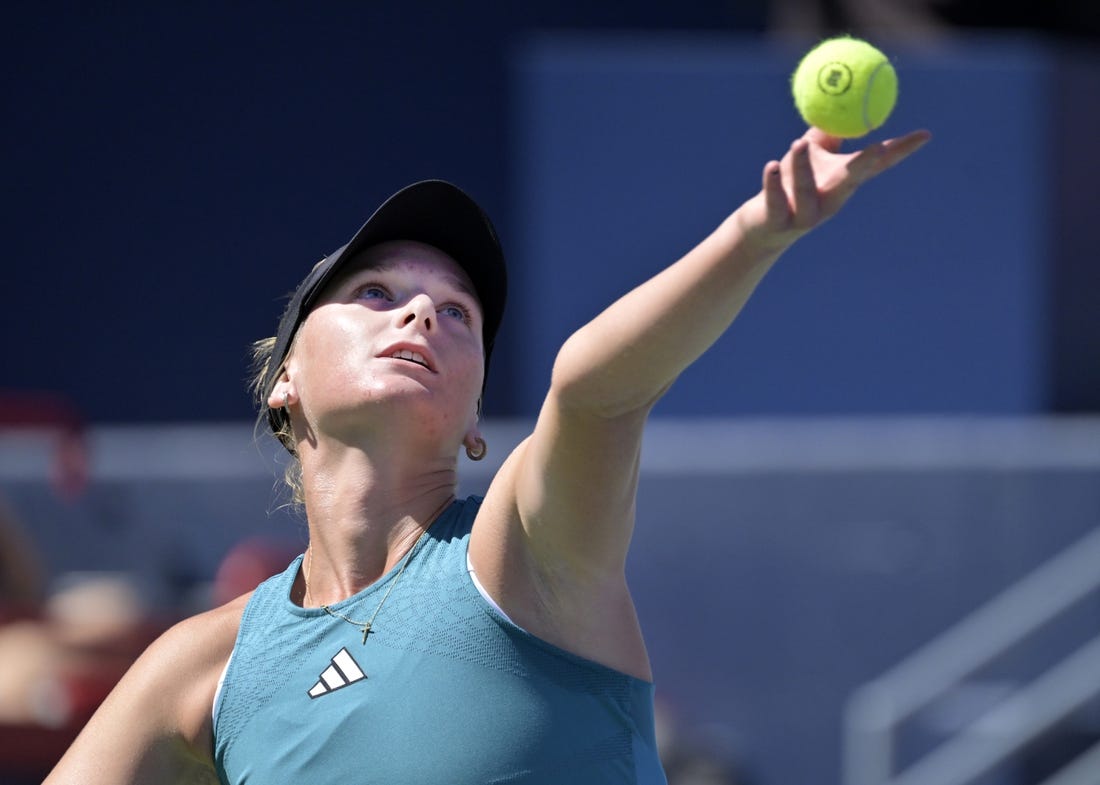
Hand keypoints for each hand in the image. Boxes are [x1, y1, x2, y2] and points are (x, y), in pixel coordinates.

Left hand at [737, 127, 931, 252]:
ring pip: (808, 193)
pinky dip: (773, 183)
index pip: (876, 166)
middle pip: (851, 182)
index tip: (924, 135)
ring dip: (803, 167)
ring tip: (798, 142)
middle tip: (879, 146)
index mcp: (842, 182)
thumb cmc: (790, 183)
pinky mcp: (779, 223)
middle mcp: (830, 201)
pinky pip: (776, 202)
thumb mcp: (812, 153)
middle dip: (866, 165)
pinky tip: (772, 166)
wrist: (762, 225)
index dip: (900, 152)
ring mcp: (806, 215)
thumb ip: (828, 129)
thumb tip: (844, 96)